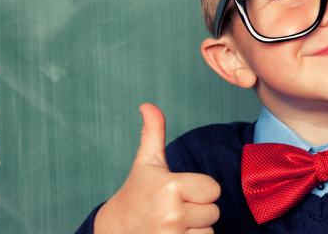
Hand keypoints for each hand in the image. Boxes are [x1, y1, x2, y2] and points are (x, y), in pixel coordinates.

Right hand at [94, 104, 221, 233]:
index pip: (213, 189)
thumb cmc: (135, 197)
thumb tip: (148, 105)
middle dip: (198, 211)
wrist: (114, 232)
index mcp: (169, 187)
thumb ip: (153, 134)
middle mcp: (171, 214)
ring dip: (194, 229)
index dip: (200, 191)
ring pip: (208, 230)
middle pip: (213, 211)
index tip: (178, 193)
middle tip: (173, 210)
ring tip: (171, 225)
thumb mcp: (146, 165)